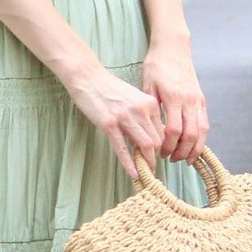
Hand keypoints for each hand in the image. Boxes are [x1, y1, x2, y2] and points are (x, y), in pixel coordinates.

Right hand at [65, 65, 165, 180]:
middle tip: (151, 167)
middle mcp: (141, 110)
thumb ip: (144, 114)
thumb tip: (150, 134)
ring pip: (145, 146)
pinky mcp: (109, 125)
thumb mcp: (134, 97)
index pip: (163, 131)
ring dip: (147, 163)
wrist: (88, 78)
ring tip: (145, 172)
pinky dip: (130, 164)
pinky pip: (123, 149)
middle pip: (157, 141)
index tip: (157, 156)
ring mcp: (125, 118)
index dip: (161, 147)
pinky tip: (133, 174)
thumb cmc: (109, 88)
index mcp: (150, 103)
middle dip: (155, 157)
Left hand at [141, 40, 208, 164]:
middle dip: (182, 151)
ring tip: (185, 159)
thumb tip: (150, 131)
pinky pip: (205, 123)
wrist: (173, 48)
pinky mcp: (202, 99)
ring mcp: (198, 100)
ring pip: (202, 131)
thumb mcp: (147, 84)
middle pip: (190, 135)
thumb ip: (151, 107)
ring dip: (195, 148)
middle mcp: (189, 100)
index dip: (167, 146)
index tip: (159, 153)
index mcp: (173, 97)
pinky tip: (194, 146)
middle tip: (172, 160)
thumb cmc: (156, 65)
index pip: (173, 130)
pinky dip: (201, 138)